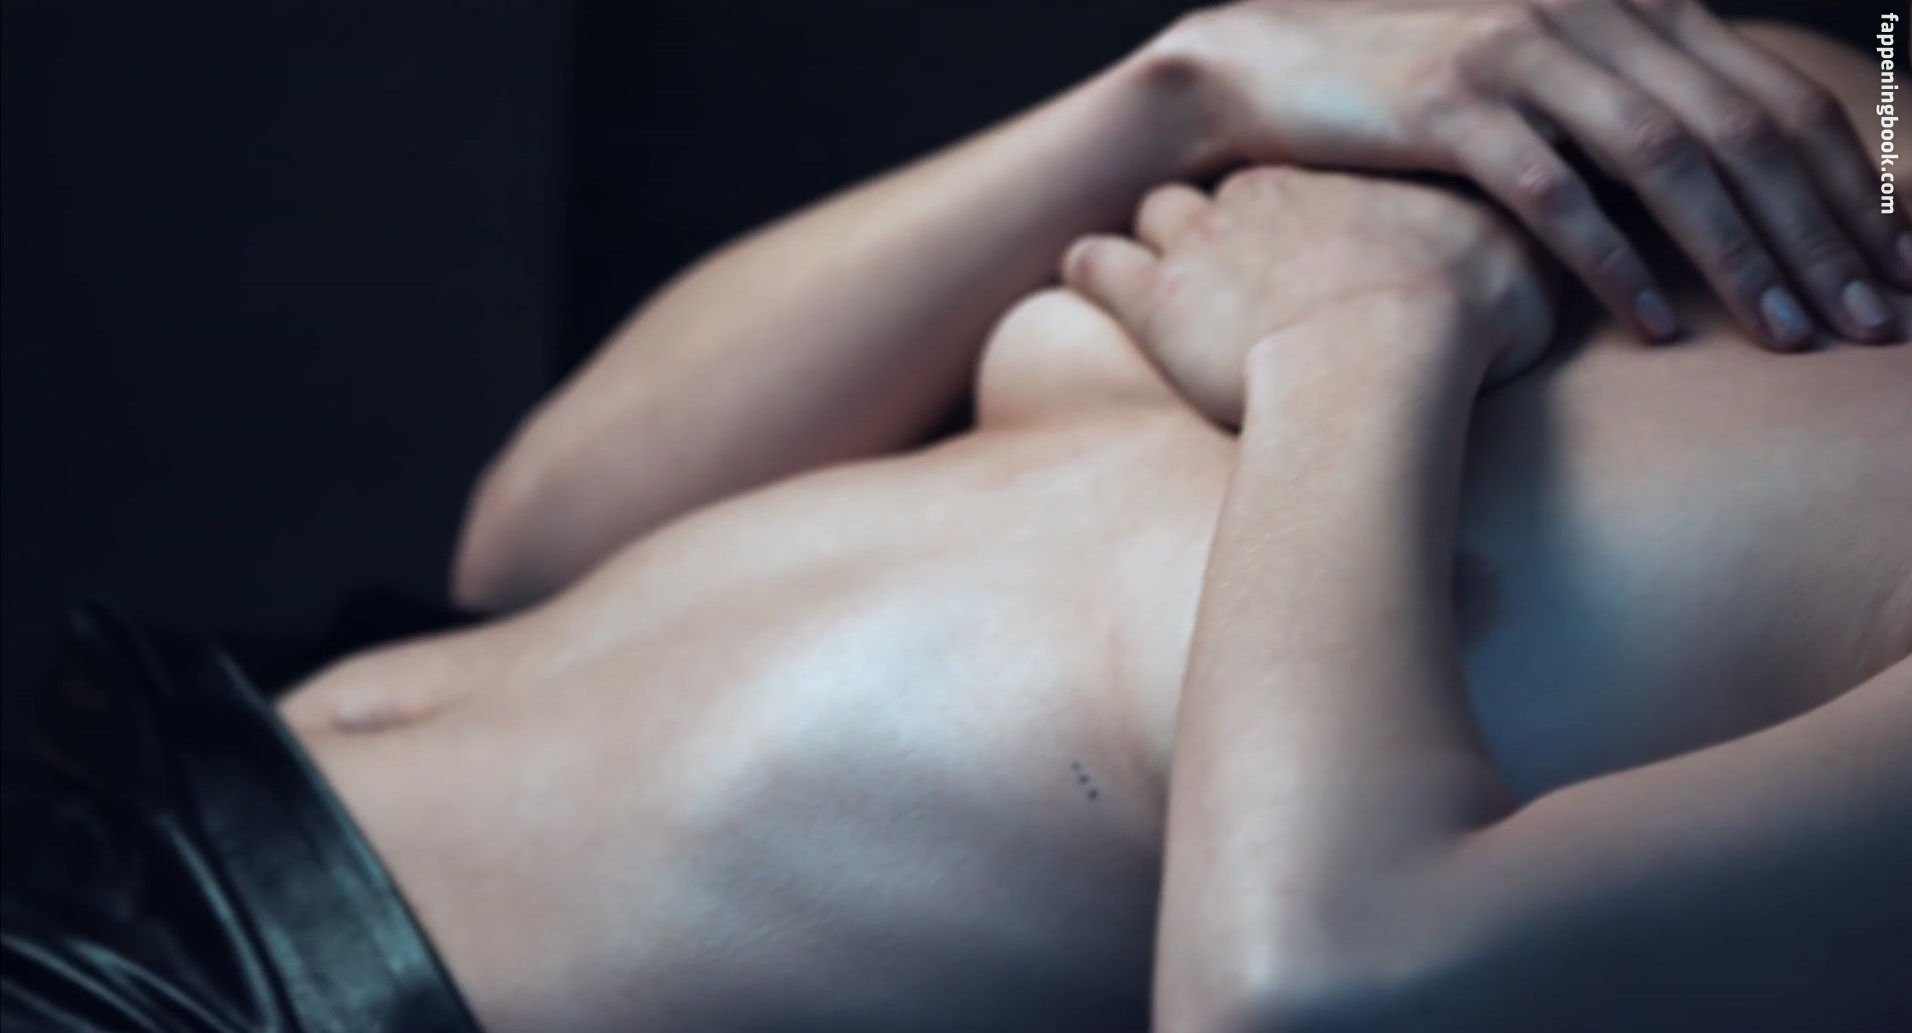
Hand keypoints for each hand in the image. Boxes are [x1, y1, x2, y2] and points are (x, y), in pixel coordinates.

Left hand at [1063, 166, 1551, 424]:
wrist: (1392, 354)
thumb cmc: (1467, 323)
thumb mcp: (1526, 271)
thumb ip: (1531, 253)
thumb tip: (1567, 261)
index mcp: (1353, 183)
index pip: (1318, 167)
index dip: (1313, 198)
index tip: (1318, 227)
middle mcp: (1269, 195)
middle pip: (1237, 180)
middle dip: (1231, 207)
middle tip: (1236, 244)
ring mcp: (1203, 242)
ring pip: (1159, 204)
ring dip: (1158, 232)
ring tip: (1161, 264)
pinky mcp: (1154, 298)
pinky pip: (1094, 260)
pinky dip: (1087, 266)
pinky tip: (1087, 271)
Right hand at [1150, 0, 1909, 348]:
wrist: (1268, 65)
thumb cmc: (1413, 92)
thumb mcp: (1541, 83)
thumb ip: (1629, 106)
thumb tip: (1727, 188)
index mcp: (1632, 6)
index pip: (1773, 99)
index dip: (1851, 190)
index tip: (1893, 272)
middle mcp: (1592, 13)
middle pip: (1742, 129)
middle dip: (1821, 234)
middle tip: (1872, 323)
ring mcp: (1523, 53)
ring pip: (1668, 158)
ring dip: (1739, 254)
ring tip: (1788, 335)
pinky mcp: (1453, 103)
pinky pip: (1557, 191)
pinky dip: (1617, 261)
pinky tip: (1659, 325)